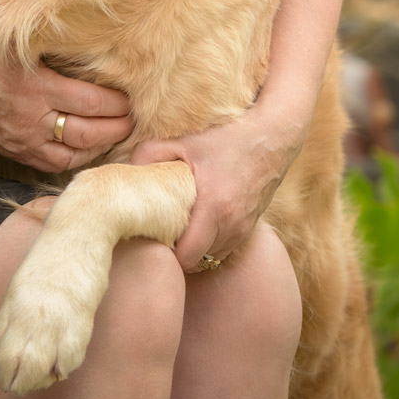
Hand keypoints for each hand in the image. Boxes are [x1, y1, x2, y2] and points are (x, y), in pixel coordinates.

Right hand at [0, 37, 131, 171]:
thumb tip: (97, 56)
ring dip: (101, 146)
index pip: (90, 101)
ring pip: (74, 154)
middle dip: (116, 128)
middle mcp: (33, 117)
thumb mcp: (23, 46)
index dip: (116, 104)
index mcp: (38, 86)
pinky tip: (89, 149)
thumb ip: (57, 55)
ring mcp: (25, 139)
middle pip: (87, 132)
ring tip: (116, 135)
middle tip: (132, 121)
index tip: (129, 99)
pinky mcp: (18, 152)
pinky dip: (77, 159)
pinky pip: (54, 164)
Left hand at [132, 103, 306, 271]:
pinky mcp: (251, 228)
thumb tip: (126, 173)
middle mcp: (233, 225)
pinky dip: (210, 241)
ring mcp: (245, 229)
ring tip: (180, 226)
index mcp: (214, 208)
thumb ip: (148, 156)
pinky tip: (200, 221)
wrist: (273, 136)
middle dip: (178, 252)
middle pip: (197, 261)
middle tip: (162, 232)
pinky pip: (225, 247)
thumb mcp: (182, 141)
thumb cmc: (225, 137)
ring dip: (196, 248)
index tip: (155, 235)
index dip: (167, 252)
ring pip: (212, 256)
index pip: (186, 257)